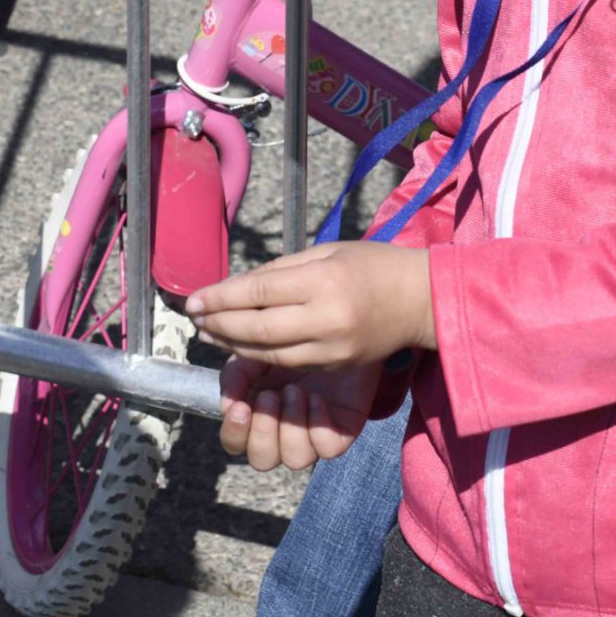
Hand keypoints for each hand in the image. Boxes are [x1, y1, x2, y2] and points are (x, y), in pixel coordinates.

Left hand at [185, 241, 434, 367]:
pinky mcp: (336, 365)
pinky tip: (242, 345)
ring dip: (233, 344)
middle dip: (219, 324)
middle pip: (256, 328)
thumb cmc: (373, 264)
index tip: (193, 299)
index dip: (220, 297)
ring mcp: (332, 349)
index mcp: (323, 281)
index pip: (258, 291)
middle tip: (195, 317)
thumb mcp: (328, 251)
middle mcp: (326, 319)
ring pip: (268, 353)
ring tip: (211, 333)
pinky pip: (288, 362)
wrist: (421, 299)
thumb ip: (282, 269)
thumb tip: (238, 286)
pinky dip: (259, 355)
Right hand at [219, 358, 383, 470]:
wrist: (335, 329)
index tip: (240, 407)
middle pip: (263, 460)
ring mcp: (313, 434)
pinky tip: (316, 398)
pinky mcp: (341, 431)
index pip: (236, 444)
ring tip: (295, 391)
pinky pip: (327, 449)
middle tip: (271, 396)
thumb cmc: (290, 344)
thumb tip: (227, 406)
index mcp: (257, 417)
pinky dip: (318, 426)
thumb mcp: (255, 353)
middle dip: (263, 431)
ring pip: (296, 460)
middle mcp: (283, 432)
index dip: (234, 432)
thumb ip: (236, 376)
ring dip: (291, 427)